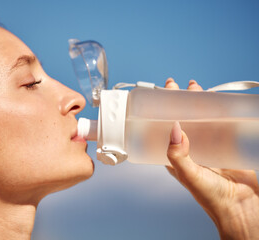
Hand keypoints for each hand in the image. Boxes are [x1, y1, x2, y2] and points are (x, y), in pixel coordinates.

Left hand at [164, 78, 258, 239]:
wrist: (243, 208)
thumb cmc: (212, 198)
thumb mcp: (189, 175)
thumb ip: (178, 155)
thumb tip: (173, 130)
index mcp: (176, 157)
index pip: (164, 131)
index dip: (159, 114)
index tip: (157, 97)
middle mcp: (190, 149)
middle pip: (182, 120)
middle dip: (178, 103)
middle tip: (175, 87)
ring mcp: (209, 146)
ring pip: (201, 119)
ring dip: (197, 104)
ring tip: (195, 89)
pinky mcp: (226, 145)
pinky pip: (221, 124)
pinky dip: (218, 112)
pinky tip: (216, 102)